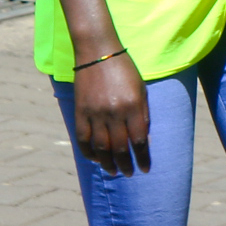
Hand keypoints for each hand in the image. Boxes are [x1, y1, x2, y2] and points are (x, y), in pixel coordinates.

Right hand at [70, 52, 149, 176]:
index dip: (143, 158)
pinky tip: (95, 159)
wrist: (97, 52)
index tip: (145, 168)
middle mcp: (114, 112)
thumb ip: (143, 114)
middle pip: (120, 148)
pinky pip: (83, 138)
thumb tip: (145, 140)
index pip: (140, 141)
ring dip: (108, 163)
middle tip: (129, 173)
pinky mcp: (80, 111)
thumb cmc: (124, 70)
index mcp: (133, 107)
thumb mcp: (141, 90)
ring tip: (113, 171)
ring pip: (101, 147)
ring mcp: (95, 113)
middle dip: (126, 165)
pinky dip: (88, 152)